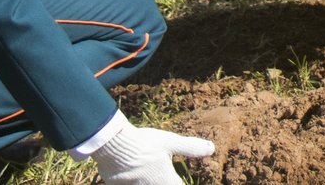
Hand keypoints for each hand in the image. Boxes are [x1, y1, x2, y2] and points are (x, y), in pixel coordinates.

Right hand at [91, 123, 215, 184]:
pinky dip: (131, 181)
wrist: (113, 145)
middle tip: (162, 175)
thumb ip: (190, 148)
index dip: (179, 183)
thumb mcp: (170, 142)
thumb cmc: (144, 143)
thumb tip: (211, 149)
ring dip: (147, 181)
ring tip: (148, 172)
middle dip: (164, 181)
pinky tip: (130, 174)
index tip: (178, 180)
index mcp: (165, 181)